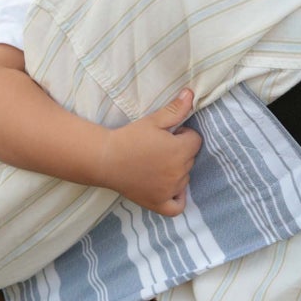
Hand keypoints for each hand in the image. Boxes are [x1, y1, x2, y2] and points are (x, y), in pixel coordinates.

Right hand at [98, 89, 200, 214]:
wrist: (105, 159)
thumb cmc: (129, 138)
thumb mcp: (153, 121)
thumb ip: (176, 110)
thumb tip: (191, 94)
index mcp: (180, 151)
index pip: (196, 140)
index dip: (183, 135)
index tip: (167, 135)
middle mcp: (178, 172)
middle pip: (191, 159)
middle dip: (180, 152)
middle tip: (158, 148)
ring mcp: (170, 190)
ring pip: (185, 179)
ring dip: (177, 171)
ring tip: (156, 163)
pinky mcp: (159, 203)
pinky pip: (178, 206)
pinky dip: (177, 198)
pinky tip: (170, 189)